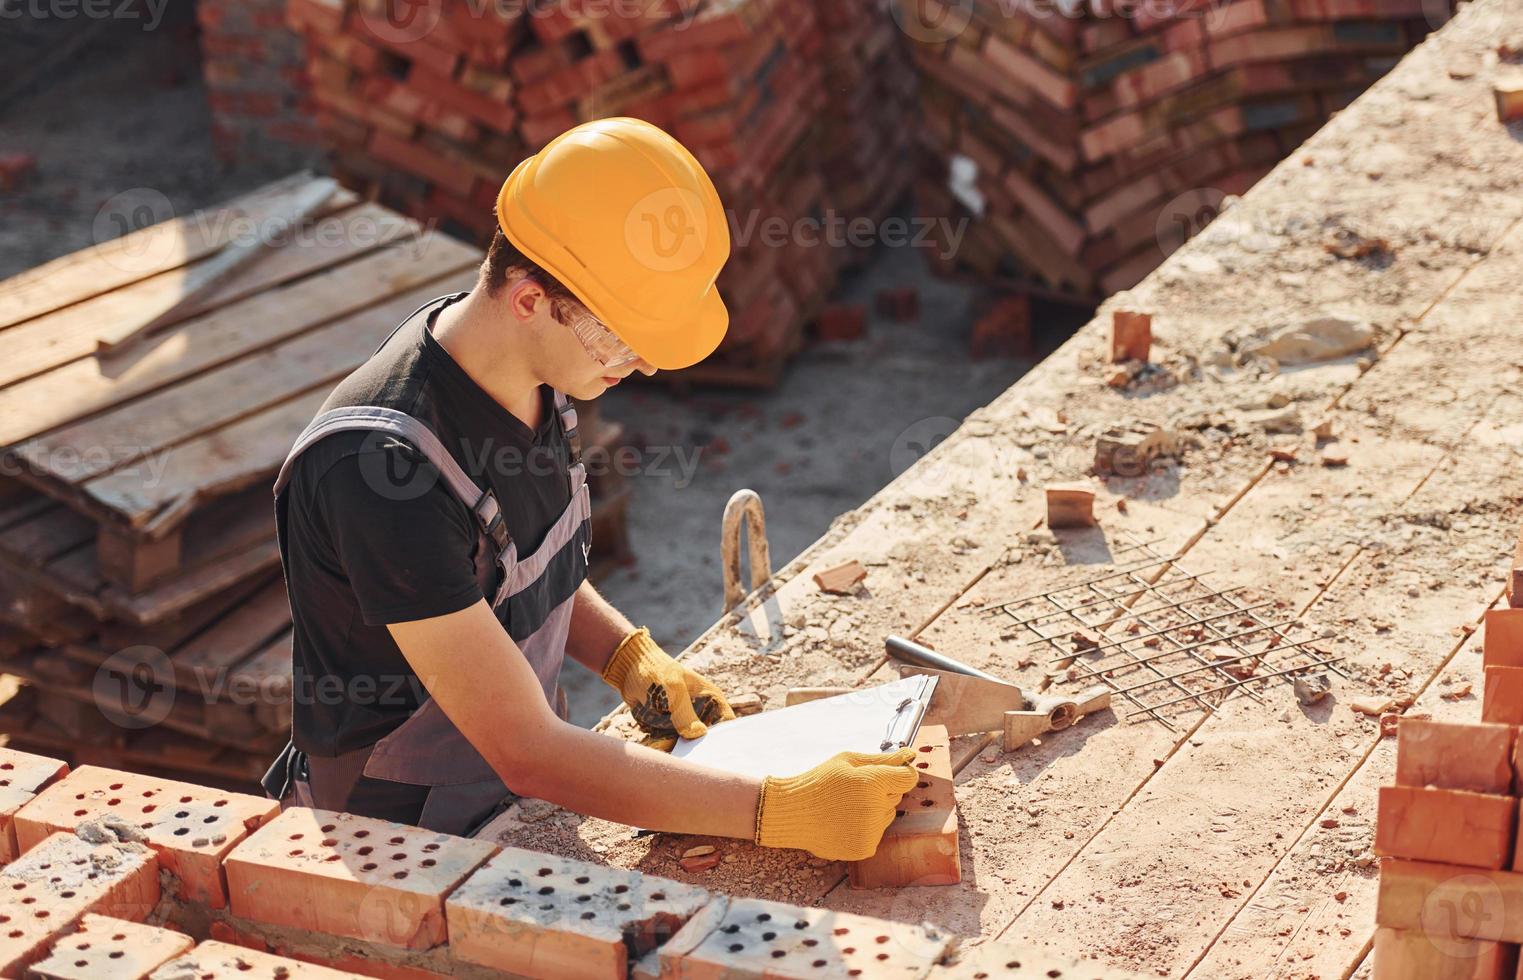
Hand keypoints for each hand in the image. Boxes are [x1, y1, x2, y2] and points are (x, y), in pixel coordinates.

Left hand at [602, 628, 735, 739]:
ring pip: (684, 748)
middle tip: (686, 758)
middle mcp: (700, 715)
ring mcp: (683, 725)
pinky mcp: (667, 732)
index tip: (712, 752)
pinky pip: (666, 747)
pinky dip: (658, 748)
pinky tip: (650, 744)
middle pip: (706, 742)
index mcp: (711, 700)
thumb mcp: (672, 689)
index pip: (727, 723)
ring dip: (674, 752)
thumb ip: (685, 712)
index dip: (724, 739)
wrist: (629, 671)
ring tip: (660, 746)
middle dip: (697, 752)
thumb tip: (699, 734)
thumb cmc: (656, 672)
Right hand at [754, 749, 917, 860]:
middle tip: (855, 789)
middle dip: (882, 790)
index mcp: (873, 782)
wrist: (794, 813)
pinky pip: (877, 833)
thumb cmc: (820, 782)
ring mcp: (871, 831)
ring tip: (846, 806)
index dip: (901, 773)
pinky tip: (844, 821)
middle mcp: (875, 808)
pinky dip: (866, 827)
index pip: (908, 778)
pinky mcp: (866, 848)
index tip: (889, 772)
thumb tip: (910, 754)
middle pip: (896, 796)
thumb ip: (883, 759)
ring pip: (887, 815)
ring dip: (875, 809)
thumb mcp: (848, 761)